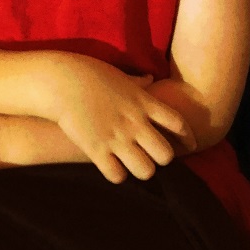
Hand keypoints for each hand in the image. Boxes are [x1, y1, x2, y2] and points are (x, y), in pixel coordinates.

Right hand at [53, 60, 196, 183]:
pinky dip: (117, 174)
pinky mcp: (96, 149)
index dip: (188, 137)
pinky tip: (111, 166)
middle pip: (166, 155)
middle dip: (161, 158)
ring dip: (140, 169)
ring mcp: (116, 137)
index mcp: (143, 102)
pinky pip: (117, 176)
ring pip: (146, 171)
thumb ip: (138, 83)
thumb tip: (151, 79)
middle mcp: (134, 122)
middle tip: (152, 155)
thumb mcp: (119, 75)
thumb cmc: (88, 73)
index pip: (178, 123)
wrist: (60, 80)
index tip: (189, 145)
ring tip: (132, 163)